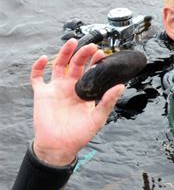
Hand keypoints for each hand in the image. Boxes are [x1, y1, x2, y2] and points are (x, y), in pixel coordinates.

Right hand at [30, 39, 123, 165]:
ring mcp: (55, 89)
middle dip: (83, 54)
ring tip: (72, 42)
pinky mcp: (42, 94)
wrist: (60, 147)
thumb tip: (121, 86)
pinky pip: (37, 77)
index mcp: (84, 91)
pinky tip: (45, 58)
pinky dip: (38, 67)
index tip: (102, 54)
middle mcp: (70, 87)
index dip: (95, 62)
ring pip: (59, 65)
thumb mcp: (98, 118)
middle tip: (92, 46)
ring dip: (64, 53)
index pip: (90, 71)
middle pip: (76, 64)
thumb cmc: (80, 134)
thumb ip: (108, 102)